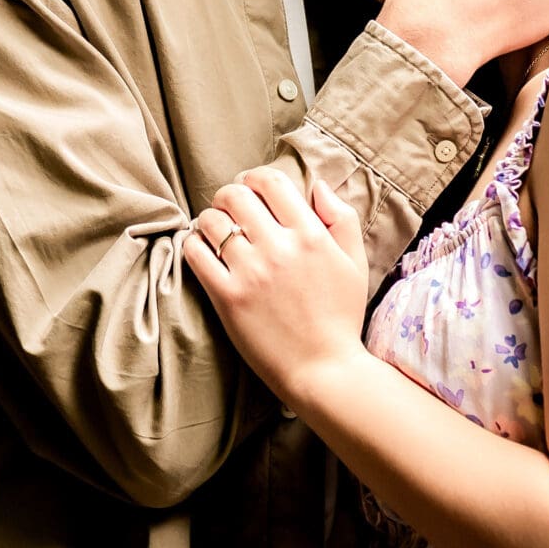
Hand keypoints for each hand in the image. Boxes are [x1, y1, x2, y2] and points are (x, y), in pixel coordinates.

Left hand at [183, 171, 367, 403]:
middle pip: (235, 195)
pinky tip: (202, 249)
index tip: (250, 188)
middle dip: (228, 195)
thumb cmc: (341, 317)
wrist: (324, 369)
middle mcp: (279, 248)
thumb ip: (341, 218)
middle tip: (229, 209)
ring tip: (215, 231)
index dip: (255, 178)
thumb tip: (316, 186)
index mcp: (311, 235)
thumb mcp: (355, 263)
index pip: (270, 182)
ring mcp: (251, 272)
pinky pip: (195, 253)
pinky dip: (194, 244)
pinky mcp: (227, 297)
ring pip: (211, 221)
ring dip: (209, 220)